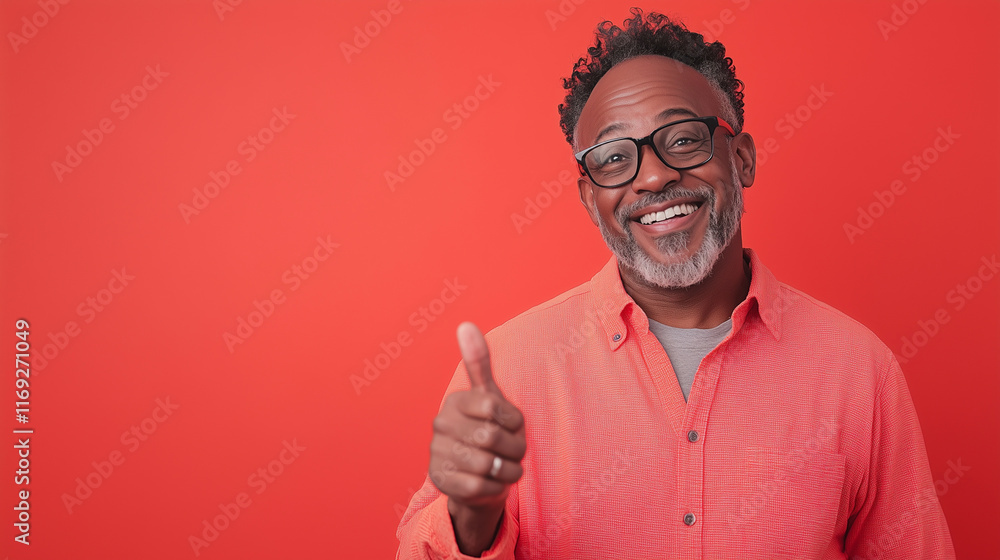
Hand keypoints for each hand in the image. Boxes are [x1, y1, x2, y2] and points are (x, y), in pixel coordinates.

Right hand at [428, 322, 525, 553]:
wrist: (479, 478)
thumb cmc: (490, 431)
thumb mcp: (490, 398)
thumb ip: (479, 363)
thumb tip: (465, 324)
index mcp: (454, 402)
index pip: (494, 407)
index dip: (513, 421)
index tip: (509, 425)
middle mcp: (440, 426)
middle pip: (492, 437)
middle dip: (514, 448)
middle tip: (511, 451)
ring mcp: (438, 455)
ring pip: (489, 464)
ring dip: (508, 469)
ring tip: (503, 467)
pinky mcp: (442, 483)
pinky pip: (483, 487)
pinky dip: (497, 487)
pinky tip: (492, 482)